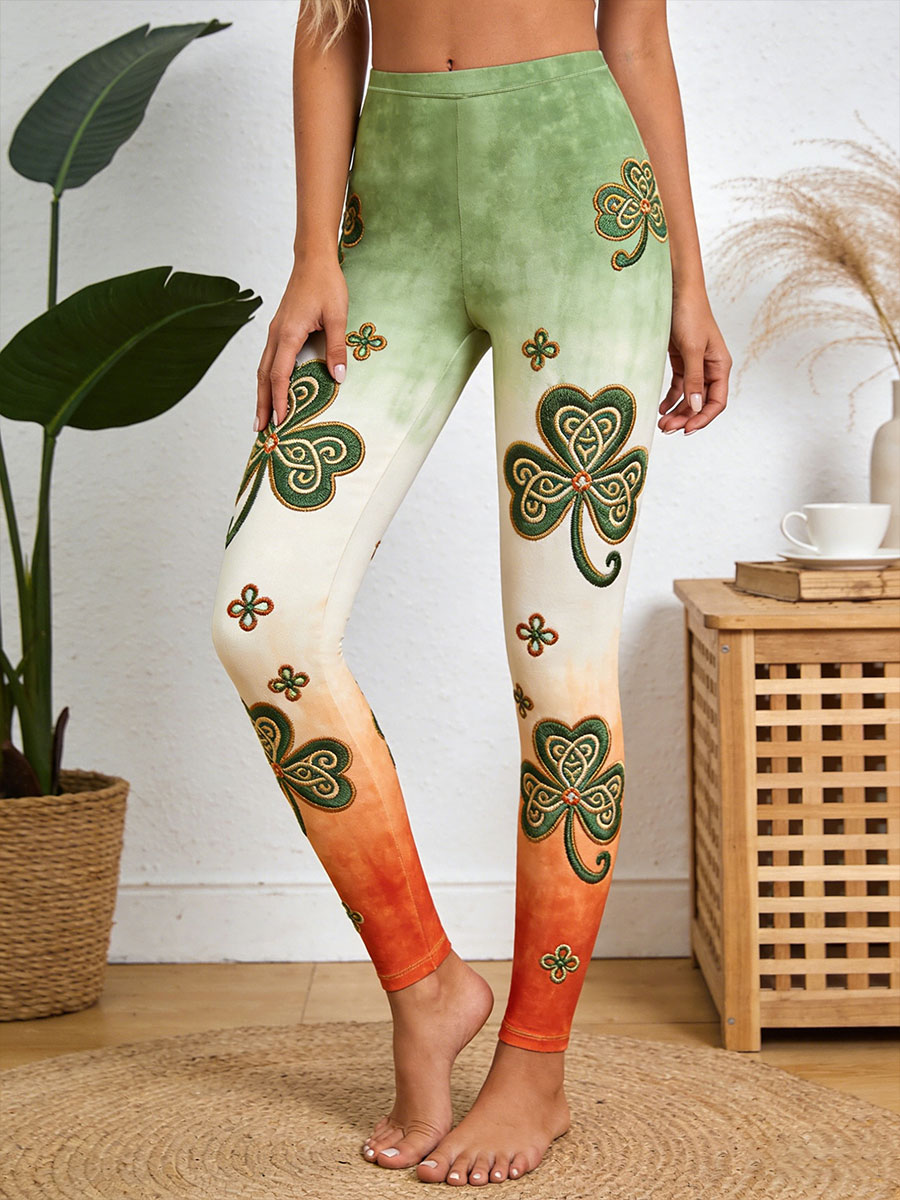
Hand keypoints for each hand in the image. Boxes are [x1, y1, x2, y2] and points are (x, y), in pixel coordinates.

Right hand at [255, 250, 348, 430]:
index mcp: (288, 334)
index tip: (280, 421)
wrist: (313, 259)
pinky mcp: (279, 328)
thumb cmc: (327, 284)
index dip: (278, 400)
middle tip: (260, 429)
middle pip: (263, 376)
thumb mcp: (338, 316)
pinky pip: (269, 359)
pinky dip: (267, 379)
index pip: (279, 375)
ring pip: (263, 369)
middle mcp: (276, 335)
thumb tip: (338, 379)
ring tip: (262, 416)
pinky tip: (271, 389)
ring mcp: (275, 331)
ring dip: (262, 393)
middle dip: (261, 404)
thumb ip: (337, 348)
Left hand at [658, 286, 731, 434]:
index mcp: (720, 366)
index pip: (717, 402)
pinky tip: (660, 407)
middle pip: (701, 403)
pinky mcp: (682, 360)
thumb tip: (697, 407)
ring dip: (677, 411)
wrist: (677, 290)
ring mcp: (696, 365)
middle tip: (665, 428)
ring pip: (689, 397)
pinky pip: (679, 386)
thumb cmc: (690, 314)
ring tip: (661, 422)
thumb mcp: (692, 349)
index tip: (686, 430)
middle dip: (685, 417)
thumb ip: (694, 379)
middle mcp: (710, 368)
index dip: (703, 418)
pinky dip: (671, 398)